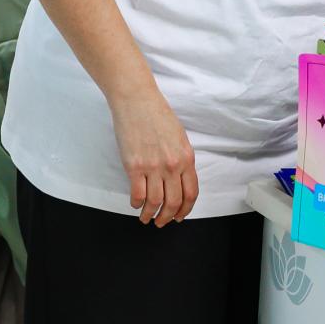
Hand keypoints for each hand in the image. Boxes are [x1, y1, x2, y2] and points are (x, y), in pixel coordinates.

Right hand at [108, 85, 197, 225]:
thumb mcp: (179, 137)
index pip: (191, 193)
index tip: (180, 216)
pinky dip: (136, 203)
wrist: (138, 101)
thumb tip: (179, 179)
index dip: (185, 209)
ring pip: (155, 202)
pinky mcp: (134, 166)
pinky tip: (135, 203)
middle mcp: (172, 165)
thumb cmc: (157, 115)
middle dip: (167, 217)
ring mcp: (153, 167)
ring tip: (145, 217)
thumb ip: (181, 159)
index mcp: (186, 157)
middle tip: (161, 222)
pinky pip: (137, 194)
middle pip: (173, 202)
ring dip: (150, 215)